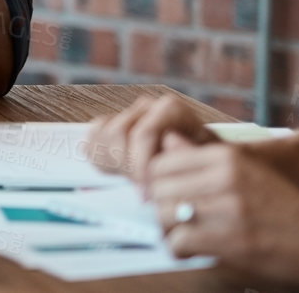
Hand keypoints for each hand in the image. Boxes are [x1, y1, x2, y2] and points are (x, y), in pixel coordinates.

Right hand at [85, 94, 215, 187]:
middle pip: (119, 133)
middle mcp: (148, 106)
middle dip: (126, 167)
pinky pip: (94, 135)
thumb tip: (166, 148)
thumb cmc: (204, 167)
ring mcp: (130, 114)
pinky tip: (118, 170)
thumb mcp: (203, 165)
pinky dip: (100, 154)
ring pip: (104, 134)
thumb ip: (183, 156)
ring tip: (133, 181)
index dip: (139, 166)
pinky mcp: (113, 123)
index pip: (143, 133)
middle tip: (140, 191)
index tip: (144, 193)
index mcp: (172, 109)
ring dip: (114, 162)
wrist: (202, 167)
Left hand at [147, 134, 298, 289]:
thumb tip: (166, 141)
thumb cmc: (287, 210)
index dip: (159, 184)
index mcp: (227, 158)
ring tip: (186, 239)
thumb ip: (203, 159)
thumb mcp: (247, 173)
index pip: (162, 162)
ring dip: (169, 230)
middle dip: (160, 207)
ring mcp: (226, 210)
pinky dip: (181, 251)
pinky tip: (196, 254)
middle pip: (158, 188)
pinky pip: (179, 243)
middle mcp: (223, 179)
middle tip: (176, 223)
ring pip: (163, 215)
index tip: (171, 199)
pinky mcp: (228, 242)